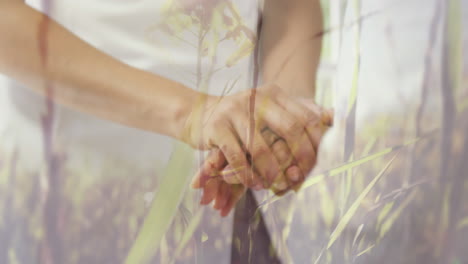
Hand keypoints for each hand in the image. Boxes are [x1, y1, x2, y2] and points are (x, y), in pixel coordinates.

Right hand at [192, 101, 332, 215]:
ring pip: (260, 148)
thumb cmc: (242, 118)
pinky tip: (253, 183)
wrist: (200, 113)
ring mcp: (235, 111)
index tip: (315, 164)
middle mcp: (257, 98)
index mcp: (274, 94)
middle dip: (299, 158)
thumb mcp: (268, 110)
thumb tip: (334, 117)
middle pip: (289, 129)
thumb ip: (297, 113)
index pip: (305, 117)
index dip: (315, 144)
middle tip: (299, 177)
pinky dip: (247, 175)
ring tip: (274, 185)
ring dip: (270, 172)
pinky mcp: (217, 127)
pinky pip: (236, 157)